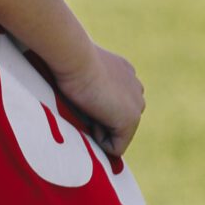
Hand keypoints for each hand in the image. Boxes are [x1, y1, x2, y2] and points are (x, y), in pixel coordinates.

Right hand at [52, 41, 142, 157]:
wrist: (75, 57)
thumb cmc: (68, 59)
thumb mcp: (80, 69)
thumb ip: (88, 81)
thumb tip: (76, 95)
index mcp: (125, 73)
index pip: (116, 101)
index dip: (94, 105)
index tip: (80, 93)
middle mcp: (136, 88)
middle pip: (119, 118)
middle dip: (101, 120)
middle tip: (81, 102)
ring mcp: (136, 105)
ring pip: (119, 132)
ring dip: (100, 128)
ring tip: (85, 108)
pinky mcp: (130, 120)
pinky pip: (116, 147)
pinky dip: (99, 140)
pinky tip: (90, 116)